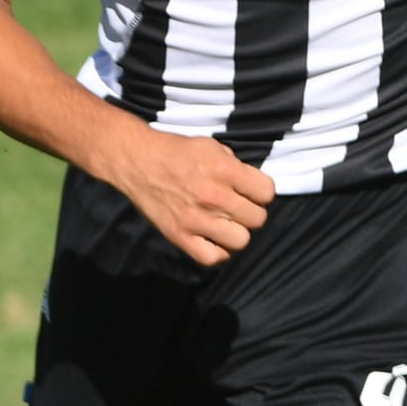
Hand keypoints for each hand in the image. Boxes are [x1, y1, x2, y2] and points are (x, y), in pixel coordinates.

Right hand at [102, 122, 274, 267]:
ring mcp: (196, 219)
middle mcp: (214, 196)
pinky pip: (211, 257)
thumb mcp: (214, 147)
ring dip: (237, 233)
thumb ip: (236, 168)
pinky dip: (217, 252)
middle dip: (251, 212)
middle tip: (237, 208)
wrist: (139, 162)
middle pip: (257, 219)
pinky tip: (213, 240)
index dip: (261, 192)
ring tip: (226, 225)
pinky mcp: (179, 235)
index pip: (267, 193)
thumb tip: (250, 187)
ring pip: (240, 240)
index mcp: (226, 171)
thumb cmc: (177, 152)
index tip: (250, 192)